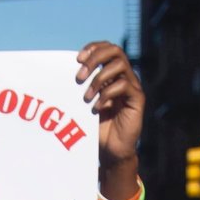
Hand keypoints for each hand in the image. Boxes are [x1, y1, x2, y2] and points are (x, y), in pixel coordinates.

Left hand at [77, 41, 143, 170]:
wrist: (110, 151)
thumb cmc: (94, 127)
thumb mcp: (83, 103)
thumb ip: (80, 86)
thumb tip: (62, 70)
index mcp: (111, 73)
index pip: (106, 48)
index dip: (93, 48)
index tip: (77, 59)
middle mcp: (124, 76)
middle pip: (114, 50)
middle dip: (95, 59)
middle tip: (80, 77)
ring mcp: (132, 86)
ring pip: (120, 65)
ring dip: (99, 78)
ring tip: (87, 97)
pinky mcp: (137, 99)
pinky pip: (124, 85)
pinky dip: (107, 94)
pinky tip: (96, 107)